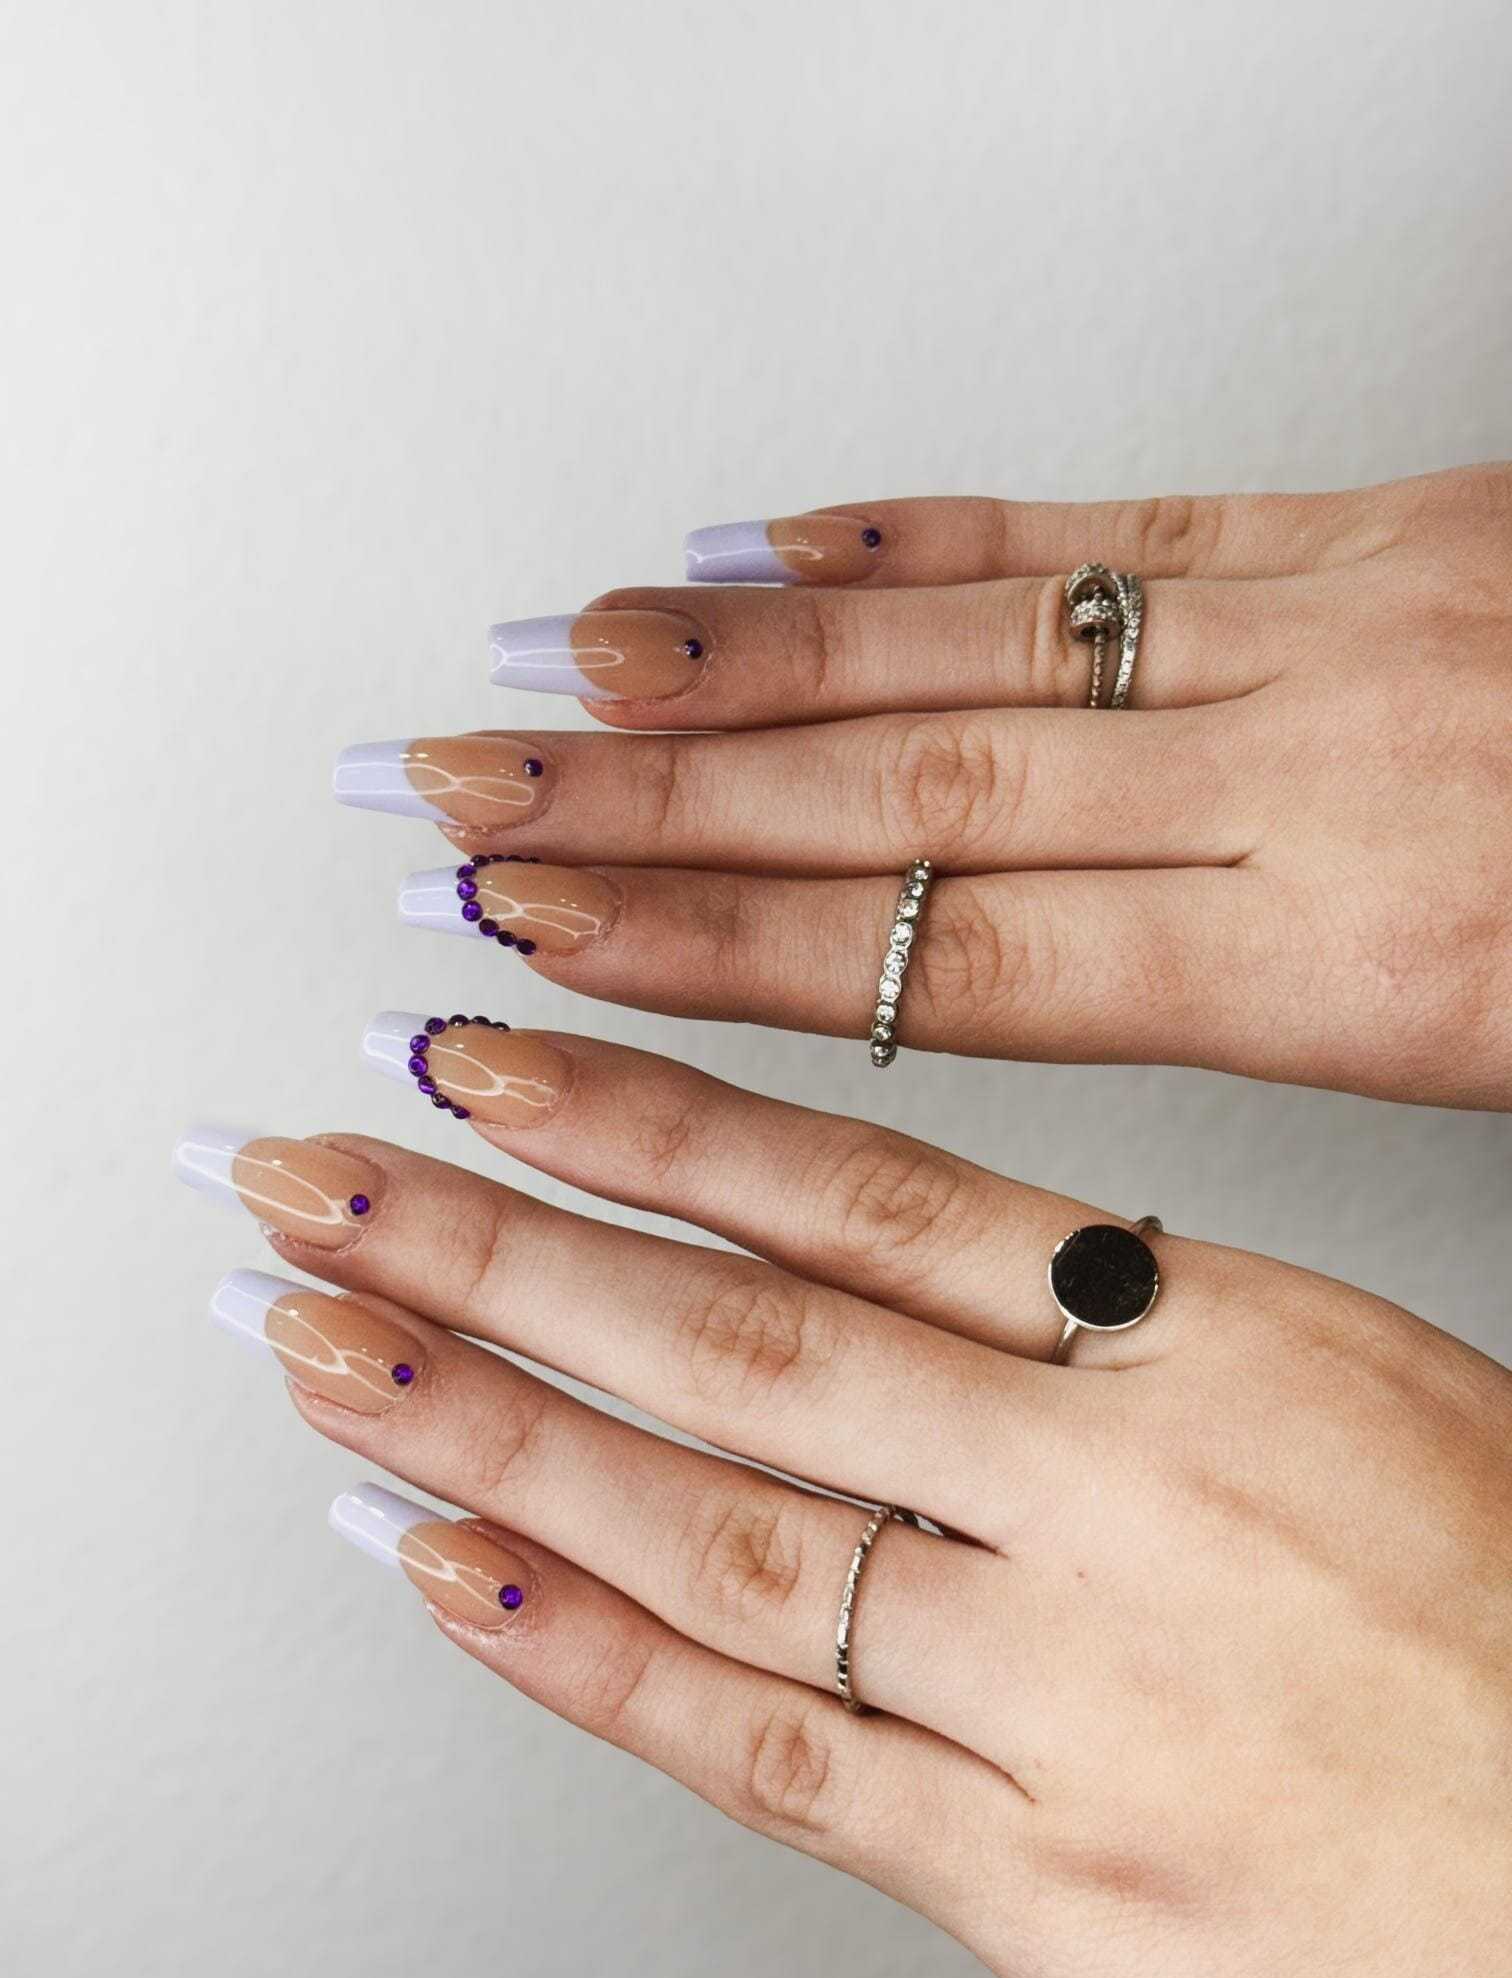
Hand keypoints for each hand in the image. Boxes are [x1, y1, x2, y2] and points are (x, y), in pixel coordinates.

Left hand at [175, 1025, 1511, 1977]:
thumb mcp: (1350, 1383)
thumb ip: (1121, 1319)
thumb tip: (909, 1248)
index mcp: (1208, 1347)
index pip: (867, 1197)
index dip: (651, 1126)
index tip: (495, 1062)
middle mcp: (1112, 1504)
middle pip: (745, 1346)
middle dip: (506, 1254)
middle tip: (330, 1182)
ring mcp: (1063, 1698)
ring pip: (722, 1536)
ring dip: (499, 1436)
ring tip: (338, 1349)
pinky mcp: (1043, 1887)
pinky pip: (777, 1758)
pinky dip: (595, 1665)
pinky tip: (457, 1578)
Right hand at [337, 462, 1511, 1109]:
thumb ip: (1330, 1096)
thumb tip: (1106, 1194)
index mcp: (1376, 955)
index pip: (962, 968)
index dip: (723, 962)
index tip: (553, 953)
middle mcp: (1322, 767)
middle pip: (910, 802)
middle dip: (652, 806)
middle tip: (463, 803)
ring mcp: (1332, 620)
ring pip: (967, 654)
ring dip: (731, 667)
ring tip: (552, 678)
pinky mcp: (1364, 521)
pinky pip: (1090, 529)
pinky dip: (909, 543)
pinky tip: (767, 552)